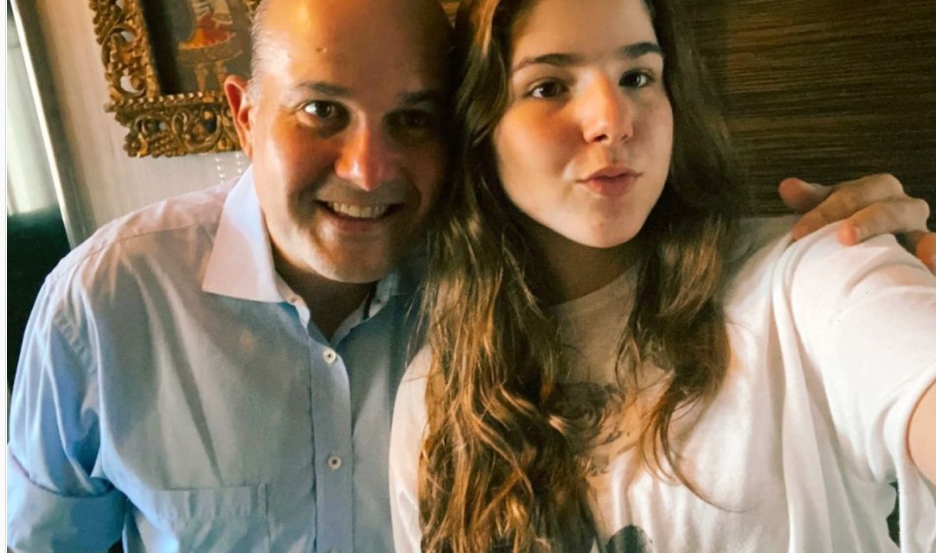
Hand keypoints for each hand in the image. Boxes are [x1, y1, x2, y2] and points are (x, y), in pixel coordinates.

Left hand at [779, 174, 935, 272]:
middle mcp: (904, 207)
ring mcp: (920, 233)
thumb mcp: (827, 208)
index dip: (824, 212)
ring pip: (923, 235)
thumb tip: (787, 186)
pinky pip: (934, 257)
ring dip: (921, 244)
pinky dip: (935, 259)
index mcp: (877, 189)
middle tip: (844, 237)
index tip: (798, 234)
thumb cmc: (842, 222)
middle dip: (866, 222)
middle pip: (887, 211)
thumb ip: (809, 200)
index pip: (850, 196)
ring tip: (920, 255)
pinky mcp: (927, 257)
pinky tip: (931, 265)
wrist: (868, 244)